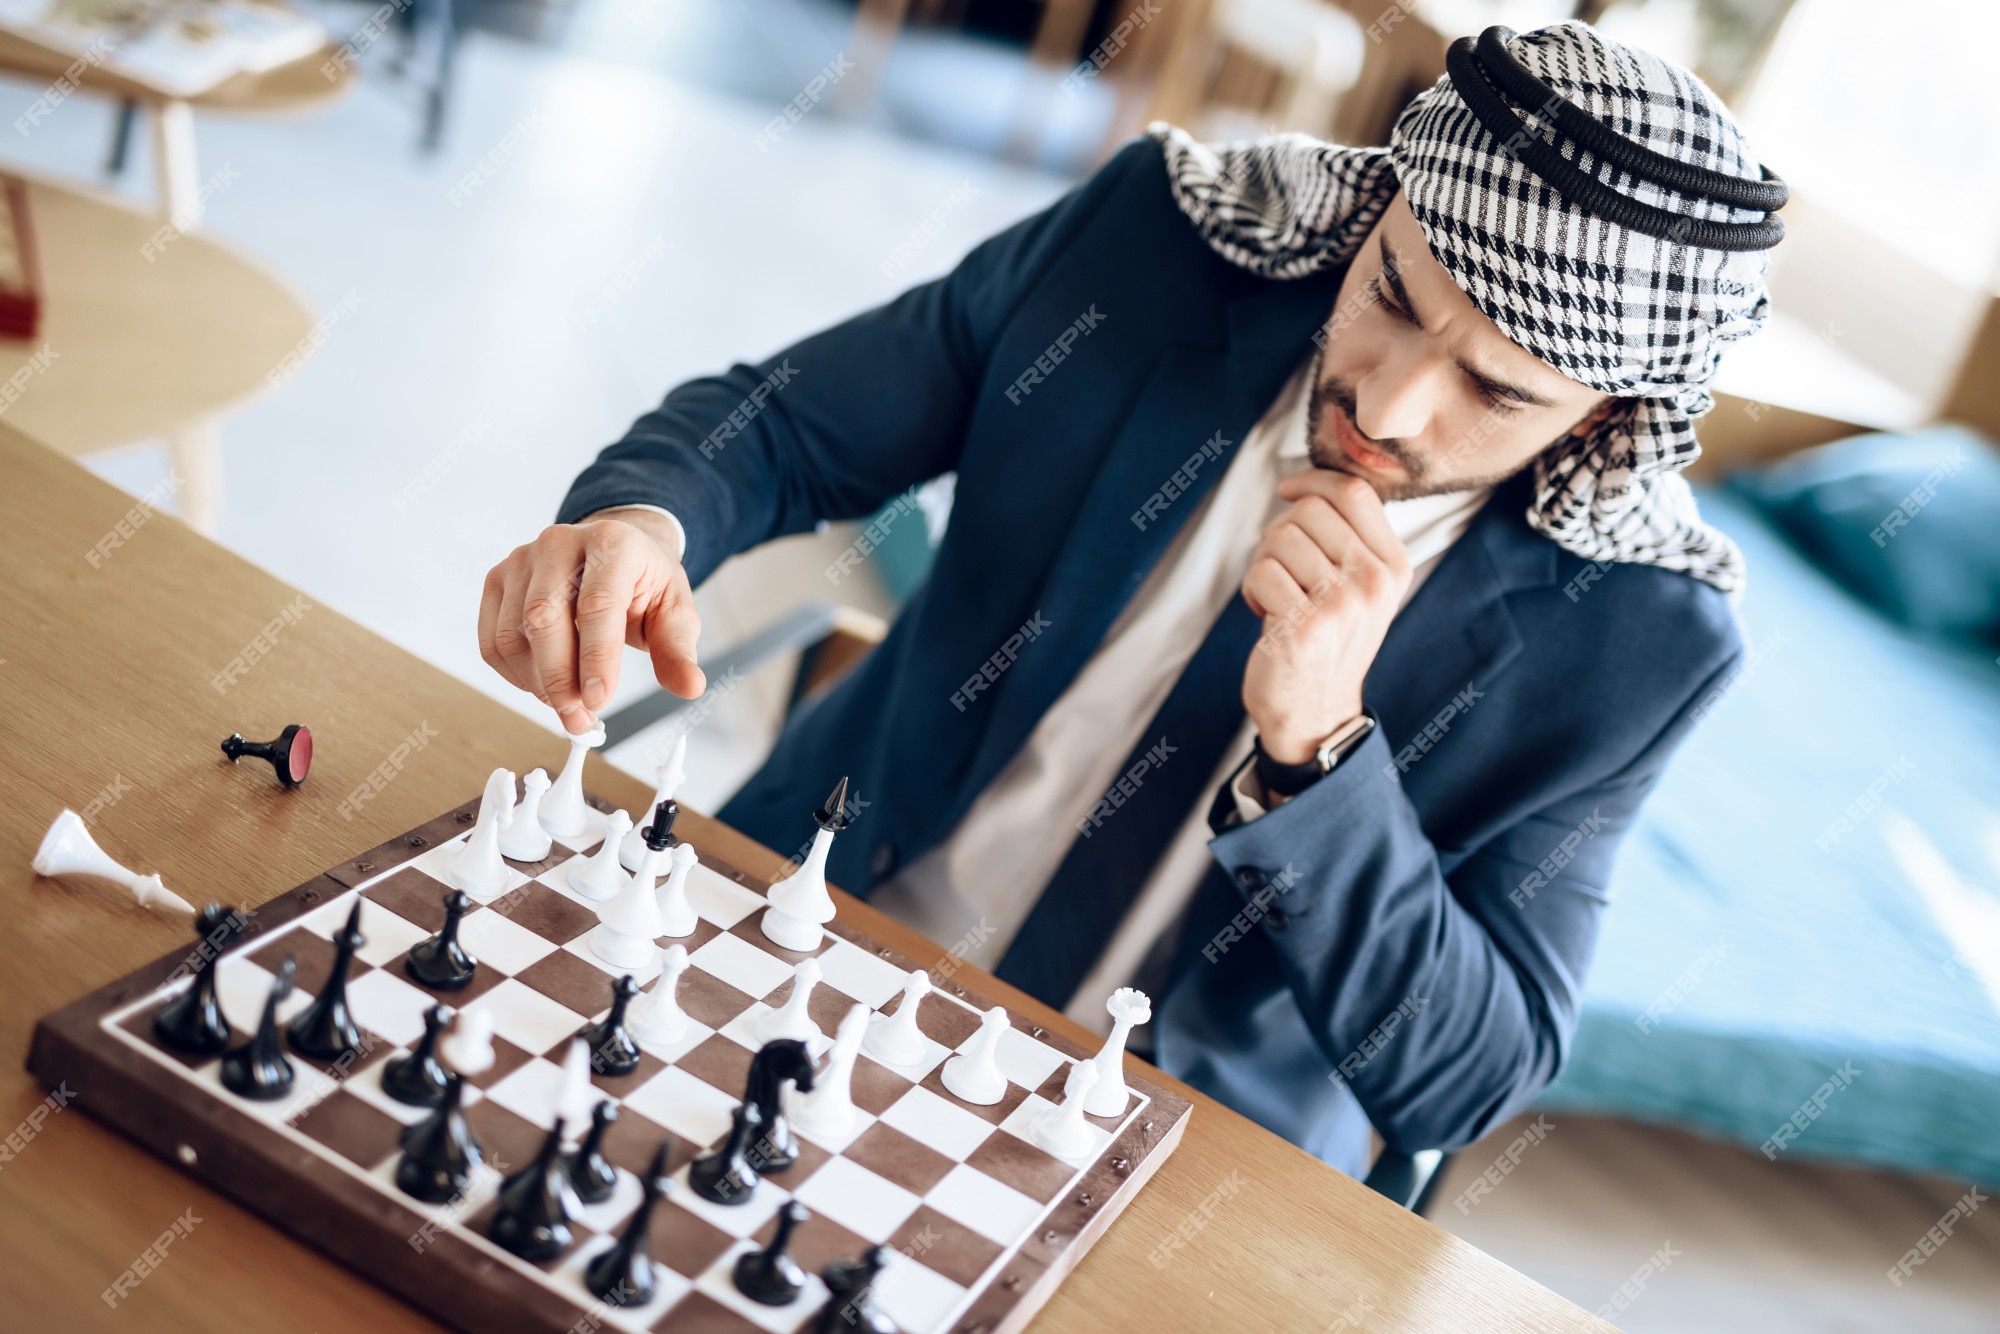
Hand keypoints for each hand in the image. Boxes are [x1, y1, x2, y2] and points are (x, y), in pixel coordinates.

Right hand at [478, 509, 705, 733]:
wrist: (613, 550)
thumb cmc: (643, 581)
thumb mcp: (673, 610)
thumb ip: (678, 649)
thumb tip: (689, 687)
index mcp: (611, 543)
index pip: (597, 604)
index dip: (596, 658)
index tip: (598, 701)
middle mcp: (560, 543)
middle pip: (544, 618)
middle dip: (560, 680)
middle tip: (579, 719)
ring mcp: (522, 560)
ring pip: (514, 634)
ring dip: (537, 683)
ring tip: (568, 704)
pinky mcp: (498, 580)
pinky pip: (493, 640)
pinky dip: (514, 675)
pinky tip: (542, 686)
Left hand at [1240, 471, 1410, 762]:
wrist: (1314, 710)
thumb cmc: (1328, 641)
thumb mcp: (1359, 588)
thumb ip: (1349, 538)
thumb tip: (1312, 483)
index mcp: (1393, 566)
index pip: (1354, 493)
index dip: (1312, 481)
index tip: (1287, 490)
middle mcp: (1374, 583)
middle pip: (1309, 511)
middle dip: (1279, 531)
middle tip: (1280, 569)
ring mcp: (1342, 606)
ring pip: (1279, 539)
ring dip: (1263, 564)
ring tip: (1276, 596)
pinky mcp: (1305, 626)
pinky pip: (1260, 572)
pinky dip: (1251, 591)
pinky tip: (1266, 616)